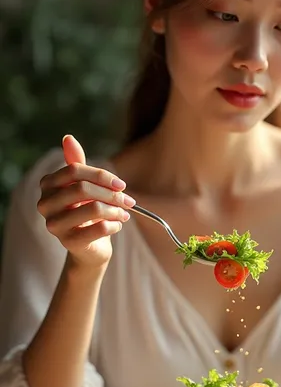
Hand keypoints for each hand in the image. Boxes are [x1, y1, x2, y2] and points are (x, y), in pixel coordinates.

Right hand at [37, 135, 134, 267]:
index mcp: (47, 185)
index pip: (74, 170)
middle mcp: (45, 204)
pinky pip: (99, 229)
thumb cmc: (87, 212)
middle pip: (83, 188)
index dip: (101, 175)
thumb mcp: (84, 186)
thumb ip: (76, 163)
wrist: (89, 248)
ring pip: (93, 209)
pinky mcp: (68, 243)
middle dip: (112, 194)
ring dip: (116, 210)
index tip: (121, 185)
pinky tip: (118, 225)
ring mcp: (54, 225)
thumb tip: (68, 138)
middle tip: (129, 201)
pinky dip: (115, 225)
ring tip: (125, 213)